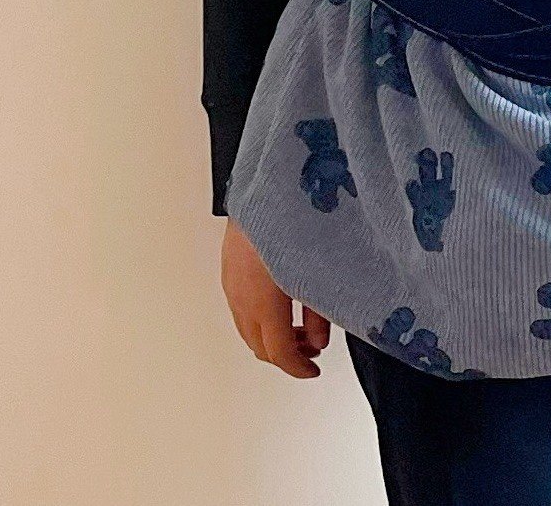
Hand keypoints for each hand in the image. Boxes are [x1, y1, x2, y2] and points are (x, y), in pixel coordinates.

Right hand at [221, 218, 330, 378]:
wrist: (273, 179)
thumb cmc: (297, 215)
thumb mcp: (321, 268)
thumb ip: (320, 310)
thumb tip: (320, 340)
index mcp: (263, 300)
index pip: (278, 352)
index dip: (298, 368)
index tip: (314, 371)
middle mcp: (241, 295)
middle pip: (258, 345)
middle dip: (285, 354)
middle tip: (311, 351)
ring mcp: (231, 281)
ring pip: (247, 328)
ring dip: (271, 337)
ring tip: (300, 329)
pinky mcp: (230, 266)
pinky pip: (241, 306)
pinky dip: (260, 318)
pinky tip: (283, 304)